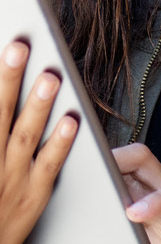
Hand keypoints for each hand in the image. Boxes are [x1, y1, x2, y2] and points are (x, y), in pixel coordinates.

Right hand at [0, 41, 77, 243]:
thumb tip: (0, 95)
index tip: (4, 48)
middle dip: (8, 80)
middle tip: (21, 46)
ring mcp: (10, 180)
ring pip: (24, 136)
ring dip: (37, 105)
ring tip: (50, 76)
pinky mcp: (33, 197)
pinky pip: (49, 166)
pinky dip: (60, 143)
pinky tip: (72, 120)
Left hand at [23, 143, 160, 243]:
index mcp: (131, 194)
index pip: (102, 163)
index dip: (78, 156)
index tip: (47, 155)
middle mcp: (149, 186)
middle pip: (116, 151)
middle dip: (92, 151)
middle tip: (65, 152)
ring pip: (145, 161)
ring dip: (120, 164)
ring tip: (99, 179)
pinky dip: (153, 203)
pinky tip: (134, 214)